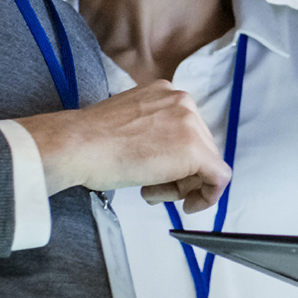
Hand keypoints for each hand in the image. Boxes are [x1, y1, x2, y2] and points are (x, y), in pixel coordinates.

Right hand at [13, 80, 229, 211]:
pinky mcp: (195, 150)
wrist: (78, 145)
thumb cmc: (91, 141)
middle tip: (153, 188)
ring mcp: (191, 123)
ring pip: (207, 164)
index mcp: (165, 92)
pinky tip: (188, 205)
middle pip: (200, 147)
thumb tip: (168, 156)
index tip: (162, 174)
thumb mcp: (130, 125)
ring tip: (150, 190)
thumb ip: (154, 133)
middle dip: (180, 174)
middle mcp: (183, 102)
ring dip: (182, 185)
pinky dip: (208, 196)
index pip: (186, 131)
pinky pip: (218, 178)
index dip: (176, 160)